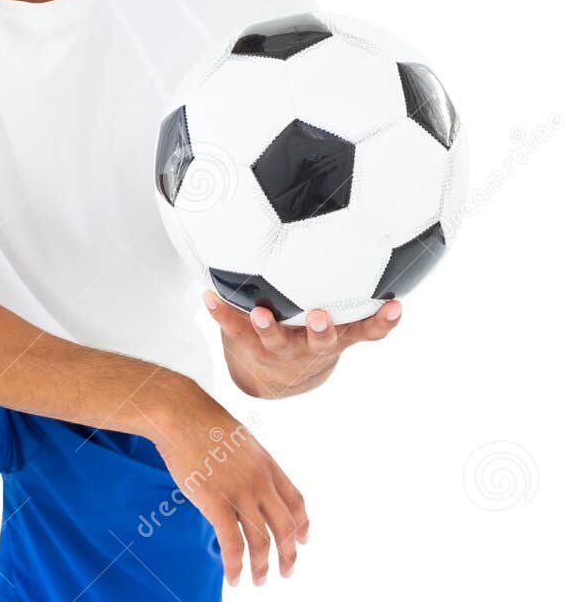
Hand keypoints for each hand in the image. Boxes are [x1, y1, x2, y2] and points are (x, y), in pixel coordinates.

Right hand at [144, 379, 308, 586]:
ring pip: (261, 539)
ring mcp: (240, 493)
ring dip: (263, 566)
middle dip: (289, 554)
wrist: (181, 414)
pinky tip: (233, 578)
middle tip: (286, 573)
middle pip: (285, 526)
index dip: (302, 525)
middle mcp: (260, 481)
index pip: (296, 501)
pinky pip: (232, 543)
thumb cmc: (202, 424)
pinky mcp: (216, 503)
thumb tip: (244, 480)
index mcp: (268, 465)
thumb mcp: (239, 441)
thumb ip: (248, 464)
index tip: (303, 541)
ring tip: (260, 582)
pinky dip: (235, 565)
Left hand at [203, 291, 402, 398]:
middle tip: (320, 316)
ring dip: (268, 327)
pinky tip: (207, 296)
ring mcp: (280, 349)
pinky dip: (221, 314)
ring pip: (275, 342)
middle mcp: (312, 346)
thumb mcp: (340, 316)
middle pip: (321, 342)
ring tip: (259, 313)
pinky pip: (234, 331)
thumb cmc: (313, 329)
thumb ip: (360, 281)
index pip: (367, 331)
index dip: (382, 322)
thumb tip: (381, 225)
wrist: (277, 375)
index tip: (395, 307)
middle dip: (323, 330)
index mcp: (338, 335)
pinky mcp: (251, 346)